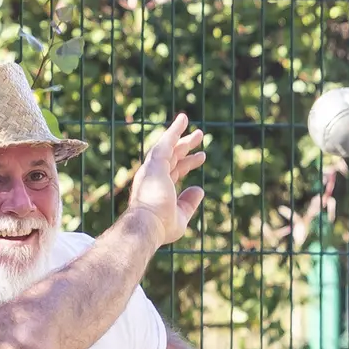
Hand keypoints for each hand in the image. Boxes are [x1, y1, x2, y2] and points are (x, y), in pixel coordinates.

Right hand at [127, 113, 206, 245]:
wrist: (147, 226)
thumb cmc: (161, 227)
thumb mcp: (181, 217)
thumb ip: (189, 203)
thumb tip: (200, 189)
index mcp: (158, 189)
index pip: (175, 171)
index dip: (188, 163)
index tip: (201, 156)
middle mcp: (153, 177)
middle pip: (172, 157)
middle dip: (186, 146)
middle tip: (199, 136)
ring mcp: (152, 169)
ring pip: (168, 147)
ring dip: (180, 134)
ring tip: (191, 123)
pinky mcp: (154, 164)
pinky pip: (165, 143)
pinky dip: (173, 131)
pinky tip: (183, 121)